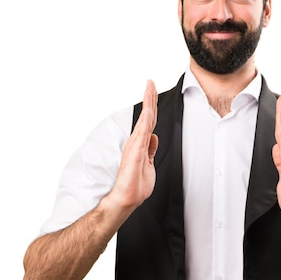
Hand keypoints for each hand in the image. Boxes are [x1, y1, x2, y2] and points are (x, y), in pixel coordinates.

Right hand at [109, 79, 158, 210]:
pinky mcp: (135, 148)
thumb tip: (153, 138)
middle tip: (150, 82)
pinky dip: (147, 114)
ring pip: (145, 118)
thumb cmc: (135, 185)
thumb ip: (150, 150)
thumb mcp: (149, 164)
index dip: (151, 106)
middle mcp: (137, 141)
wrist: (126, 198)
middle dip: (150, 97)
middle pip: (147, 115)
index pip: (149, 121)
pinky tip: (149, 105)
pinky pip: (143, 127)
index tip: (151, 91)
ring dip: (148, 101)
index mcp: (141, 144)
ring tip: (150, 85)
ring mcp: (135, 143)